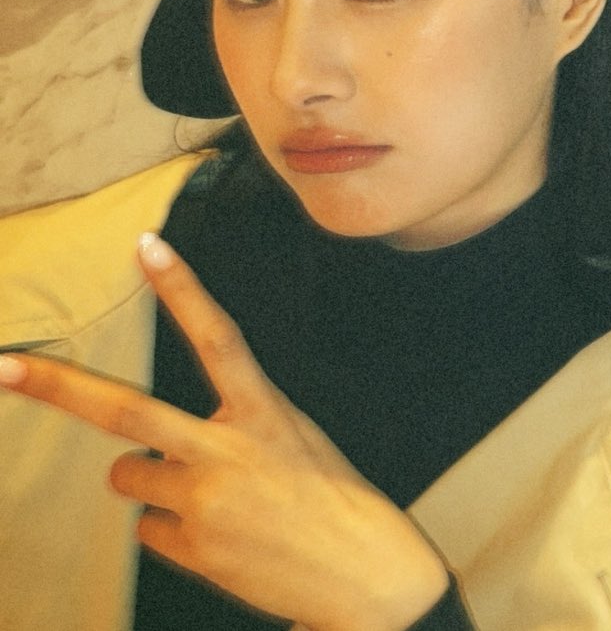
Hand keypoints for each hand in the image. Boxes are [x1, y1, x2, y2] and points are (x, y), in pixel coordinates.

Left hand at [0, 235, 449, 630]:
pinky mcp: (190, 545)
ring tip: (212, 502)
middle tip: (3, 366)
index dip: (183, 288)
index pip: (217, 337)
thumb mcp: (296, 441)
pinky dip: (175, 531)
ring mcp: (202, 499)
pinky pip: (148, 529)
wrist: (365, 574)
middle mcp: (226, 449)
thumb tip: (159, 448)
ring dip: (151, 484)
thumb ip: (235, 429)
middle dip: (55, 387)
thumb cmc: (334, 501)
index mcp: (265, 412)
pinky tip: (220, 538)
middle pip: (124, 409)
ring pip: (128, 477)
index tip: (148, 247)